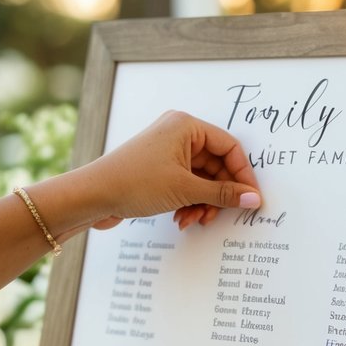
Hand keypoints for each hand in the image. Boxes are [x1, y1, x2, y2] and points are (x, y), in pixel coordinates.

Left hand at [81, 110, 261, 231]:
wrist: (92, 195)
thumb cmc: (133, 182)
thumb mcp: (185, 189)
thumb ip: (223, 194)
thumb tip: (253, 198)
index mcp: (186, 126)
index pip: (229, 147)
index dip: (242, 174)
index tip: (250, 198)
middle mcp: (178, 134)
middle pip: (216, 166)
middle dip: (217, 195)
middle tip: (216, 215)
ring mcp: (168, 152)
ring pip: (202, 179)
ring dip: (202, 203)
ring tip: (193, 219)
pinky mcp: (160, 170)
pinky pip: (187, 185)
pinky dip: (189, 202)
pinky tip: (181, 218)